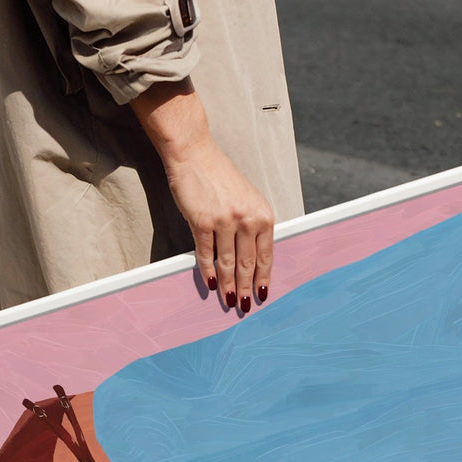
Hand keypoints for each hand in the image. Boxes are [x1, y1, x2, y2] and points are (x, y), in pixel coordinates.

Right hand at [164, 137, 272, 312]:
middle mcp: (247, 219)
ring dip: (228, 286)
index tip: (262, 294)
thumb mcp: (246, 200)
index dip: (263, 278)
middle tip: (245, 306)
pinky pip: (206, 254)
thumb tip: (249, 260)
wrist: (195, 155)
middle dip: (245, 288)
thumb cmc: (220, 178)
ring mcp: (224, 221)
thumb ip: (251, 226)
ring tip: (229, 301)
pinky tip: (210, 283)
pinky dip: (208, 271)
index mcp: (262, 215)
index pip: (266, 256)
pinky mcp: (202, 222)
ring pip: (227, 263)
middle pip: (247, 264)